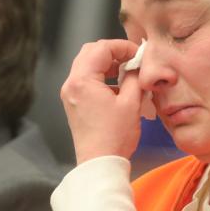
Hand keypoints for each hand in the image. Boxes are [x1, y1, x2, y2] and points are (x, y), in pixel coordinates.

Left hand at [60, 39, 144, 163]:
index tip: (139, 54)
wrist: (100, 163)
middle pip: (90, 52)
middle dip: (113, 53)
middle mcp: (71, 85)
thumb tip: (137, 65)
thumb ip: (135, 77)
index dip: (123, 47)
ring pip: (87, 66)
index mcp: (83, 80)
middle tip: (132, 60)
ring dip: (107, 65)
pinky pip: (86, 81)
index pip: (102, 48)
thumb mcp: (131, 102)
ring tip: (127, 74)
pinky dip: (101, 78)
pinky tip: (118, 88)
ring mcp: (70, 95)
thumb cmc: (114, 137)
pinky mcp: (74, 104)